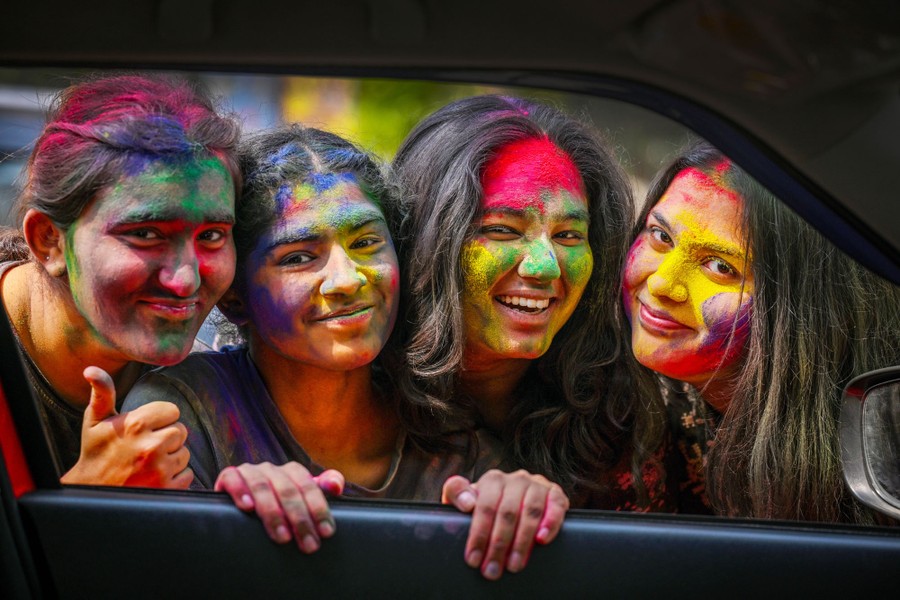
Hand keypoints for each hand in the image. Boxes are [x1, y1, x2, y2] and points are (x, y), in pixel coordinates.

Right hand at [60, 367, 192, 487]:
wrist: (90, 492)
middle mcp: (151, 446)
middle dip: (167, 436)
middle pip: (181, 430)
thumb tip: (92, 369)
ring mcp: (160, 469)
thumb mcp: (96, 421)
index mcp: (136, 424)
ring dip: (172, 456)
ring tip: (148, 461)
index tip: (144, 428)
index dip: (160, 419)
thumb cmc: (95, 452)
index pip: (172, 411)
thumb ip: (102, 393)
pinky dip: (175, 476)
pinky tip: (155, 476)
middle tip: (146, 445)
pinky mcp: (166, 488)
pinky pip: (187, 474)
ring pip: (185, 452)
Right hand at [214, 461, 344, 553]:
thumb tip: (337, 486)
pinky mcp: (229, 476)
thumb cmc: (277, 503)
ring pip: (263, 486)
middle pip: (288, 490)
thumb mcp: (301, 497)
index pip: (309, 487)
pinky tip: (247, 507)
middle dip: (300, 519)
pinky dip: (240, 491)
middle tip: (308, 544)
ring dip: (273, 512)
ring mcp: (251, 471)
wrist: (241, 501)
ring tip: (282, 536)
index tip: (326, 532)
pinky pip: (233, 478)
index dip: (319, 509)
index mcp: (293, 471)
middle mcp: (273, 469)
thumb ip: (322, 488)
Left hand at [442, 469, 568, 580]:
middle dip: (499, 545)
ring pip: (530, 512)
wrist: (513, 501)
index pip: (485, 506)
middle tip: (492, 569)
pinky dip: (551, 523)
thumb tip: (467, 503)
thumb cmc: (486, 505)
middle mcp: (516, 479)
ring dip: (522, 541)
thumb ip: (456, 493)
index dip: (479, 534)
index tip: (474, 559)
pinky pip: (556, 506)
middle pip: (508, 513)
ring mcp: (537, 485)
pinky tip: (542, 540)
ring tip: (514, 565)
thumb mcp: (465, 498)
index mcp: (493, 480)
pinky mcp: (555, 494)